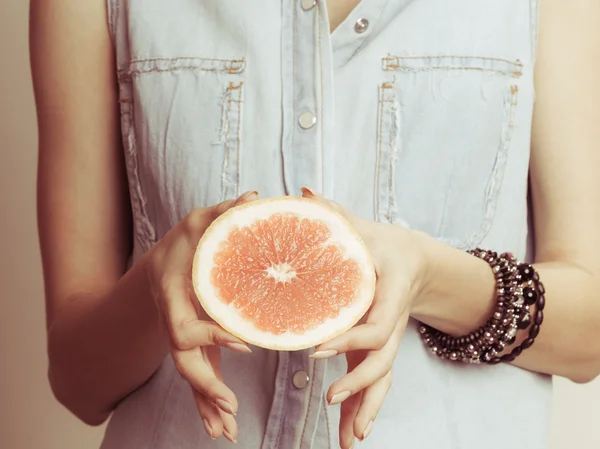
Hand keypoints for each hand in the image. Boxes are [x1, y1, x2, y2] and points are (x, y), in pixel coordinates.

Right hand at [145, 191, 258, 442]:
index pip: (184, 326)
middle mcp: (173, 321)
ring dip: (205, 404)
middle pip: (182, 362)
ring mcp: (182, 336)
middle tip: (230, 408)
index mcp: (173, 296)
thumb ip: (221, 212)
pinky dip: (207, 401)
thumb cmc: (182, 243)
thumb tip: (253, 197)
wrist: (159, 264)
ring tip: (228, 430)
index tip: (243, 341)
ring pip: (190, 376)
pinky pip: (200, 374)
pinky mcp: (195, 344)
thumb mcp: (197, 222)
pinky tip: (224, 424)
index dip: (210, 337)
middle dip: (204, 387)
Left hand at [301, 188, 426, 448]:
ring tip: (350, 439)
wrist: (414, 261)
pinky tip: (351, 432)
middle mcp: (392, 319)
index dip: (351, 338)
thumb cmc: (384, 244)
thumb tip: (304, 193)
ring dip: (368, 409)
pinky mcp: (380, 347)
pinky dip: (366, 406)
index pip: (376, 322)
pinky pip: (376, 379)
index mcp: (390, 290)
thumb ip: (335, 214)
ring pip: (383, 377)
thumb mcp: (363, 227)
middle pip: (384, 359)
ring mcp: (388, 337)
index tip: (317, 348)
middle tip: (332, 401)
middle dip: (361, 385)